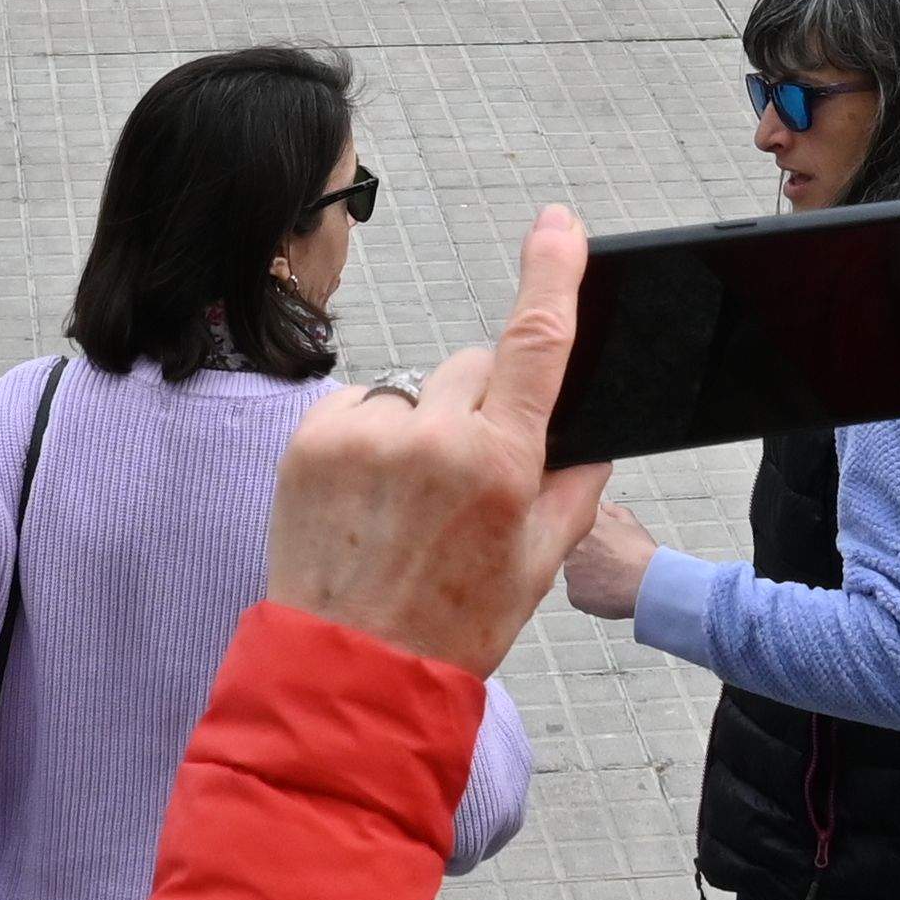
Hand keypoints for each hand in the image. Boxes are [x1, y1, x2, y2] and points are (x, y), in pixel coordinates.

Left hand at [263, 208, 613, 675]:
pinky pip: (361, 404)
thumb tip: (587, 442)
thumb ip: (572, 492)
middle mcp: (433, 437)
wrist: (347, 672)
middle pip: (476, 368)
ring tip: (406, 502)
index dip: (553, 274)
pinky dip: (370, 435)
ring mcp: (366, 433)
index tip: (559, 227)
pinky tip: (368, 496)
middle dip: (483, 404)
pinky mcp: (313, 438)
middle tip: (465, 480)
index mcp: (500, 465)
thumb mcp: (536, 568)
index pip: (536, 342)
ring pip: (416, 388)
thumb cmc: (448, 627)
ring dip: (421, 423)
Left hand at [560, 500, 658, 620]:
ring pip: (576, 574)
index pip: (578, 529)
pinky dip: (590, 595)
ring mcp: (570, 571)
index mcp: (584, 526)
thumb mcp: (630, 522)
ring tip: (611, 580)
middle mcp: (572, 546)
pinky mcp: (574, 594)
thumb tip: (602, 507)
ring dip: (587, 576)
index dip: (592, 540)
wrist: (647, 583)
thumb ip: (611, 511)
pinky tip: (607, 592)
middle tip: (609, 564)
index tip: (602, 546)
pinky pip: (579, 594)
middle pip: (575, 552)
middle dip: (588, 557)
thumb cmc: (641, 554)